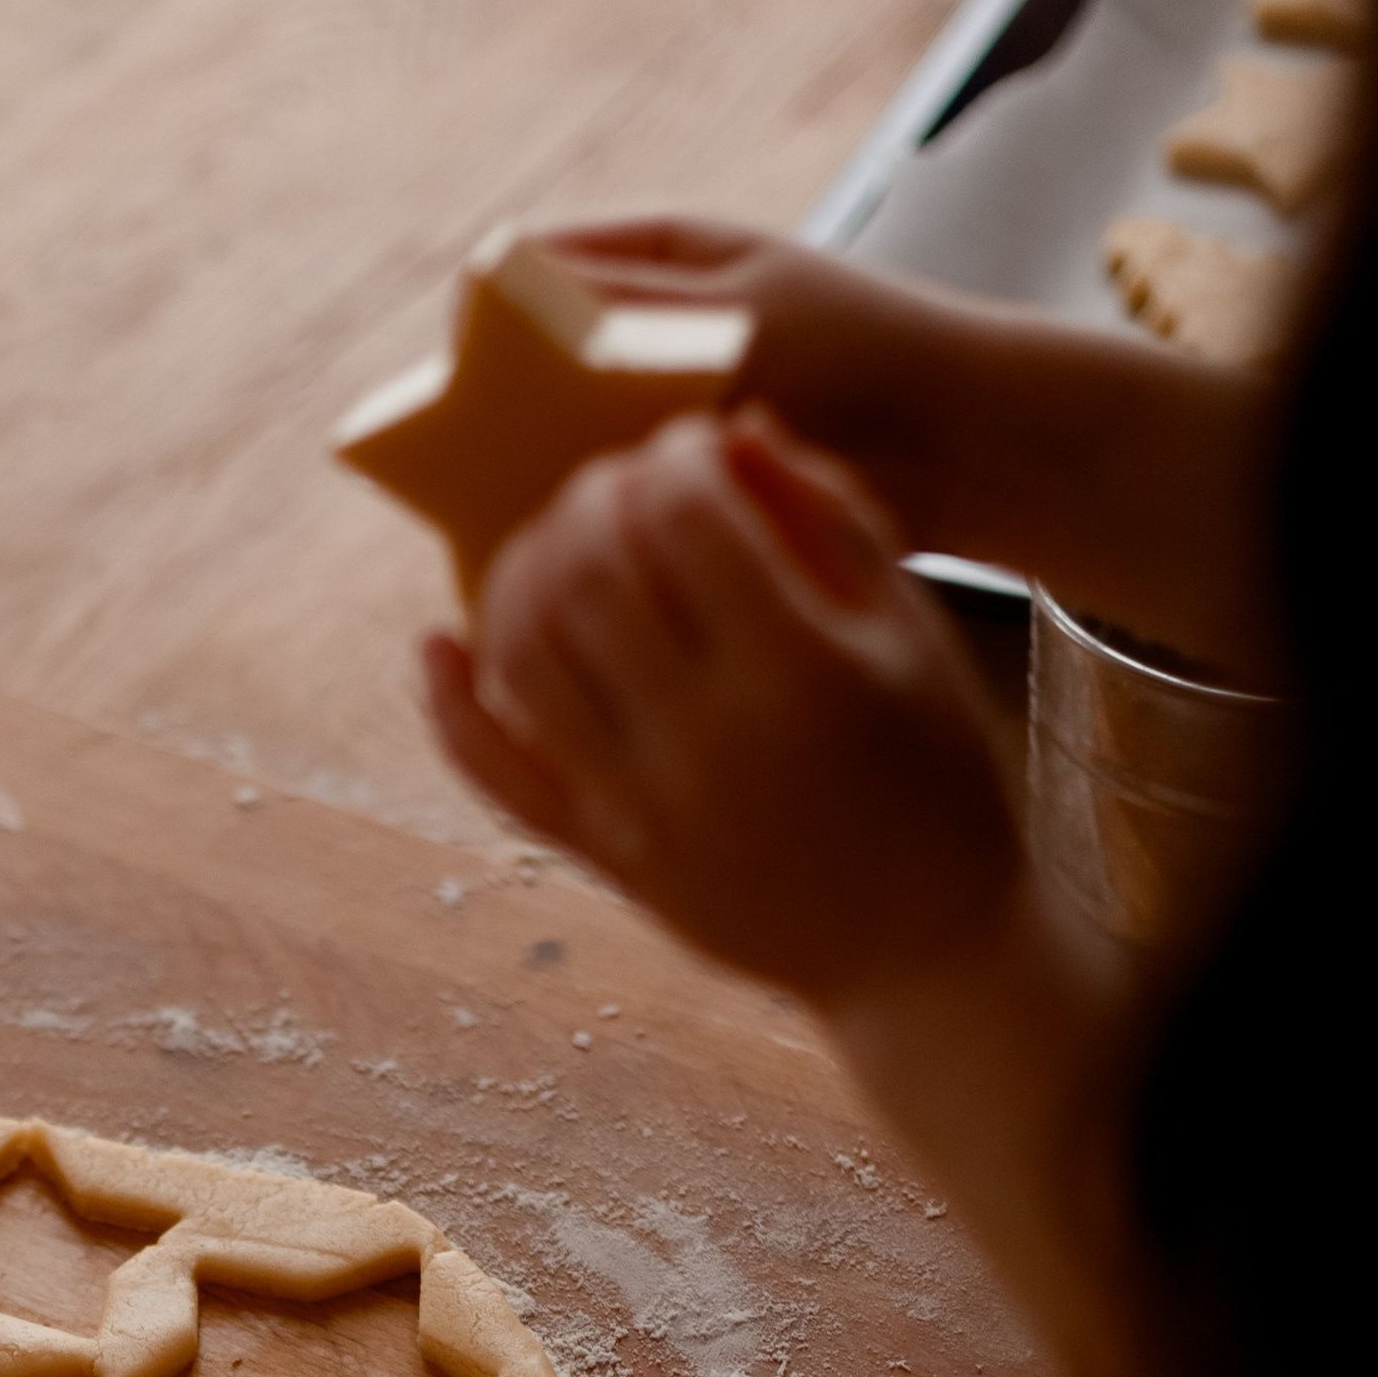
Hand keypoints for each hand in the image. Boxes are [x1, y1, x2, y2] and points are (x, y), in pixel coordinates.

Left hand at [426, 405, 1022, 997]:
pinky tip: (442, 644)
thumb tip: (731, 430)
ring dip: (520, 573)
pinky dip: (453, 704)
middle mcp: (704, 739)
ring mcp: (641, 806)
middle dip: (592, 499)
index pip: (682, 515)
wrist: (920, 946)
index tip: (688, 450)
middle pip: (588, 570)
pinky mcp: (605, 857)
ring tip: (561, 546)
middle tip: (620, 487)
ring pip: (524, 653)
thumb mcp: (913, 633)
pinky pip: (496, 774)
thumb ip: (831, 517)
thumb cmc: (935, 773)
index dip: (670, 456)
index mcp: (797, 670)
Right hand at [530, 215, 1280, 668]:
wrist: (968, 445)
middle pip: (533, 362)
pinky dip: (592, 525)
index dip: (478, 329)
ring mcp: (667, 402)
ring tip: (516, 525)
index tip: (450, 390)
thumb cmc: (860, 352)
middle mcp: (649, 323)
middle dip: (500, 416)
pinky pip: (615, 498)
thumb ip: (617, 300)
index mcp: (654, 253)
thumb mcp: (729, 314)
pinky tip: (571, 562)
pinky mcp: (694, 478)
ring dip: (542, 479)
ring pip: (565, 436)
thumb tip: (492, 283)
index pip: (522, 274)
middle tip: (468, 475)